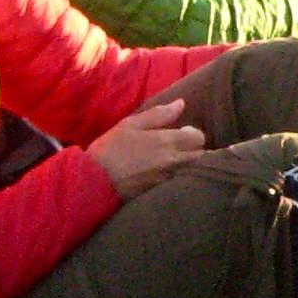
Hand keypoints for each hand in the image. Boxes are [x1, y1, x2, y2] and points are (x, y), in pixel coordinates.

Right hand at [89, 97, 205, 199]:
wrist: (94, 182)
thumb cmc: (110, 150)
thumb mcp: (130, 125)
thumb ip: (158, 115)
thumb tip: (181, 104)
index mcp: (167, 141)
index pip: (199, 137)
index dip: (193, 134)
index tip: (182, 133)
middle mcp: (174, 161)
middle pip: (202, 155)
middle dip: (197, 150)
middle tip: (183, 148)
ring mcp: (171, 179)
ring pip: (195, 170)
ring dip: (192, 164)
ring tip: (178, 161)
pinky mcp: (164, 193)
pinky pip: (183, 183)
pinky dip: (183, 178)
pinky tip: (172, 176)